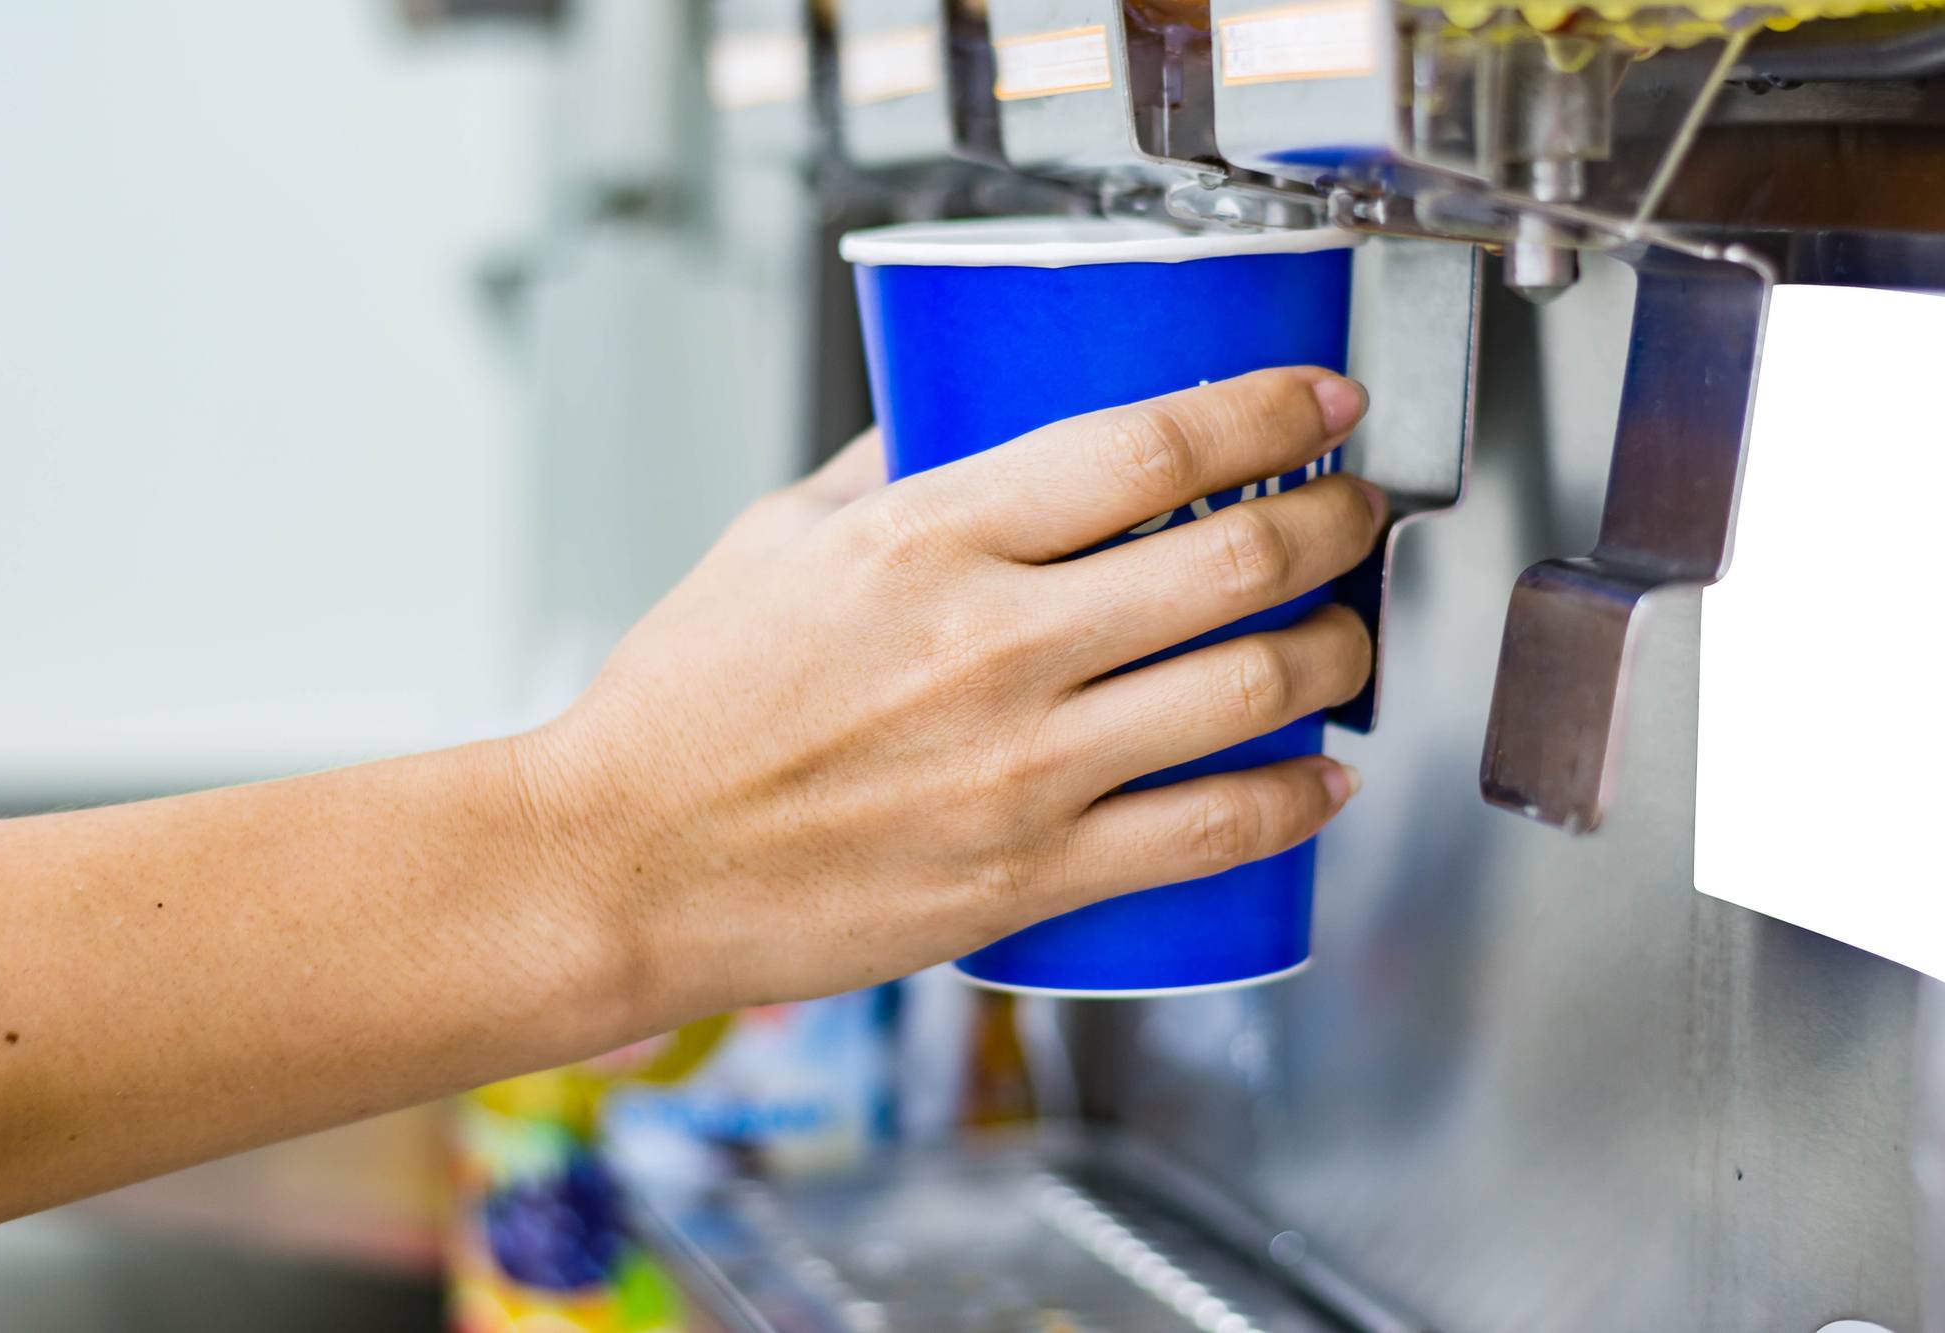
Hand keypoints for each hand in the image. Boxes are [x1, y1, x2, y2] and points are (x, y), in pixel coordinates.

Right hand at [522, 367, 1383, 1021]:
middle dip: (1333, 522)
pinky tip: (1325, 781)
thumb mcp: (772, 541)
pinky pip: (1208, 834)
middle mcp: (995, 645)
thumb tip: (956, 421)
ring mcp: (1023, 767)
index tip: (1321, 398)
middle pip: (1232, 561)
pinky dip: (1295, 803)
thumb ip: (883, 474)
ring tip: (1347, 639)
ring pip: (1248, 691)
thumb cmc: (683, 708)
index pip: (1148, 447)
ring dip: (1335, 655)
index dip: (1266, 409)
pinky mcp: (1029, 874)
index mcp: (929, 539)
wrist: (623, 862)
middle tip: (1355, 512)